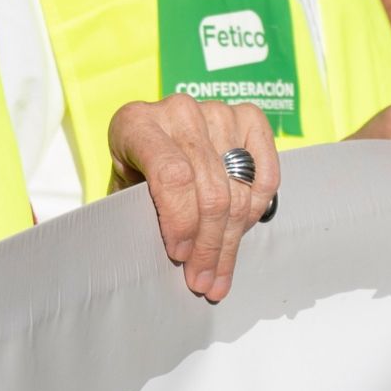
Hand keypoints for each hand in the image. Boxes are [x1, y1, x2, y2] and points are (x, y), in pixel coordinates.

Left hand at [107, 95, 279, 301]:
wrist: (154, 137)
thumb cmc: (134, 169)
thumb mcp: (124, 188)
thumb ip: (143, 211)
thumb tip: (179, 260)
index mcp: (136, 122)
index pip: (173, 176)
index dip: (181, 221)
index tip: (179, 256)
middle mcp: (179, 111)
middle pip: (210, 191)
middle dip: (208, 246)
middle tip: (202, 280)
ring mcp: (218, 111)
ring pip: (238, 191)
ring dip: (230, 241)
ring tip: (218, 274)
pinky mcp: (250, 118)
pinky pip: (265, 176)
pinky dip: (255, 213)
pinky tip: (239, 237)